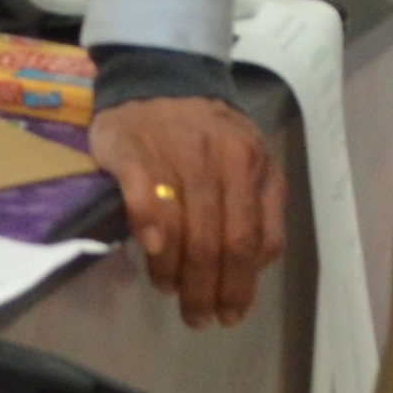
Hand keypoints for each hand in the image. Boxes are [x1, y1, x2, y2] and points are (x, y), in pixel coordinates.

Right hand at [90, 96, 284, 327]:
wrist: (158, 73)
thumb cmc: (206, 130)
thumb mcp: (249, 159)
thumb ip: (259, 207)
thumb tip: (256, 266)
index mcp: (251, 165)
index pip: (251, 239)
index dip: (242, 285)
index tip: (231, 313)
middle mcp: (218, 159)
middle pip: (218, 242)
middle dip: (209, 291)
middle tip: (198, 319)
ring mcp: (174, 153)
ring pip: (183, 227)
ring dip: (176, 272)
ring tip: (169, 291)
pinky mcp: (133, 150)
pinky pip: (143, 195)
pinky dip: (148, 227)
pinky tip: (150, 251)